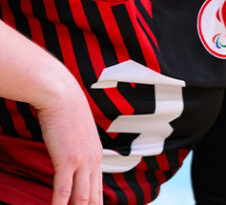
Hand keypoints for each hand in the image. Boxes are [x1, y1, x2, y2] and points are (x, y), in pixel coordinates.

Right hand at [36, 77, 102, 204]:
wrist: (62, 95)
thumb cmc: (67, 111)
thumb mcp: (79, 133)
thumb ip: (79, 148)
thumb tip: (72, 158)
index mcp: (97, 154)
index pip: (99, 187)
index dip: (97, 204)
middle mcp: (93, 160)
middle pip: (94, 196)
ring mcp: (82, 161)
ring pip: (81, 198)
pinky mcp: (67, 160)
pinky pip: (63, 191)